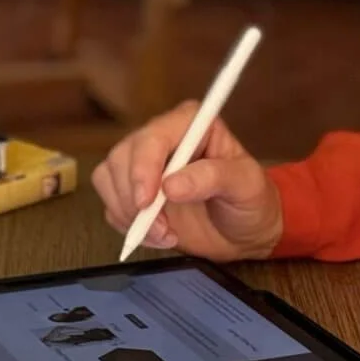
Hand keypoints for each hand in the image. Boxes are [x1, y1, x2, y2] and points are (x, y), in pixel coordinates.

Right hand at [92, 102, 282, 262]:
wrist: (246, 232)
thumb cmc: (251, 200)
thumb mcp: (246, 186)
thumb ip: (213, 178)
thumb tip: (171, 185)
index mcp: (193, 124)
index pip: (154, 136)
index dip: (144, 167)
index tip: (147, 201)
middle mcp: (164, 138)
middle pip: (123, 156)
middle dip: (133, 197)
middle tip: (161, 227)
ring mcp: (145, 165)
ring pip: (108, 178)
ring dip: (129, 214)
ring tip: (166, 234)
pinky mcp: (134, 192)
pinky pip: (111, 204)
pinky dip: (127, 225)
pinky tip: (159, 235)